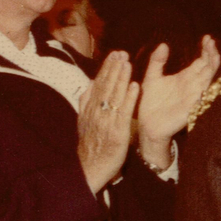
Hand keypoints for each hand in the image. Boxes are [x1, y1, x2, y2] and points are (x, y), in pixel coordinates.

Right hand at [78, 51, 137, 193]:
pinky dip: (129, 98)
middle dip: (113, 68)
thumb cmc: (91, 145)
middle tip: (122, 52)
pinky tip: (135, 86)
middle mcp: (96, 113)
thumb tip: (89, 85)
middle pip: (105, 86)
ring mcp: (106, 122)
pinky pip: (124, 112)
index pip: (98, 84)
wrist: (90, 168)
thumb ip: (87, 103)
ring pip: (114, 96)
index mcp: (89, 109)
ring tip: (127, 63)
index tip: (114, 54)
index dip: (106, 68)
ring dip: (121, 78)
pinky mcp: (117, 132)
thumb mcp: (84, 122)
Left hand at [135, 37, 220, 167]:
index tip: (207, 38)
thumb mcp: (152, 77)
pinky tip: (209, 75)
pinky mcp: (193, 106)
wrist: (147, 125)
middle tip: (210, 41)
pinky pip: (203, 94)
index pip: (201, 61)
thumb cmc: (151, 103)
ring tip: (214, 53)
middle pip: (208, 67)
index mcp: (185, 77)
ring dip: (212, 67)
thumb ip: (157, 62)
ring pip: (208, 78)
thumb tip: (164, 45)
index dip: (206, 50)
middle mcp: (193, 85)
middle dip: (212, 54)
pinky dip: (208, 85)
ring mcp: (195, 95)